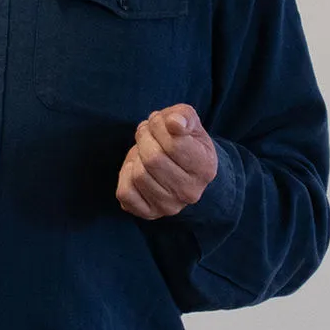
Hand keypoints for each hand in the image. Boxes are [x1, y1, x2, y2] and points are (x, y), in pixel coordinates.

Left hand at [116, 104, 218, 219]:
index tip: (156, 121)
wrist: (184, 172)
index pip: (174, 144)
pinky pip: (125, 193)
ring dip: (135, 156)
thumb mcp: (189, 123)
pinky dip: (125, 176)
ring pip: (138, 175)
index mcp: (205, 168)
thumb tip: (174, 122)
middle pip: (153, 159)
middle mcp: (190, 192)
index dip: (158, 125)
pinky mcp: (149, 213)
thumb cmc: (185, 141)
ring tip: (143, 150)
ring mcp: (169, 206)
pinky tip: (135, 168)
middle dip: (144, 138)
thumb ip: (183, 116)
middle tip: (145, 132)